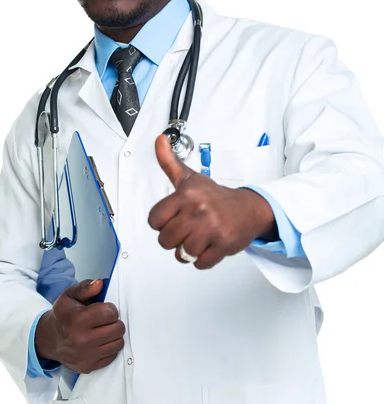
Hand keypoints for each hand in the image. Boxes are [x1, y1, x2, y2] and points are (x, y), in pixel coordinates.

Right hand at [35, 279, 124, 373]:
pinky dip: (109, 348)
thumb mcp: (70, 296)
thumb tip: (100, 283)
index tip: (103, 309)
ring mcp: (85, 356)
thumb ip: (86, 288)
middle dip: (114, 322)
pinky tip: (100, 342)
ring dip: (114, 335)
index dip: (110, 309)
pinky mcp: (88, 367)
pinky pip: (112, 356)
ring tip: (103, 331)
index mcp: (78, 319)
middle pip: (118, 329)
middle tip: (105, 320)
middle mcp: (82, 340)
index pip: (111, 313)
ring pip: (118, 343)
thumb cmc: (63, 315)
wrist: (49, 339)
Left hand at [148, 134, 277, 268]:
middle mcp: (198, 211)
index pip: (154, 220)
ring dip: (188, 250)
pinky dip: (203, 259)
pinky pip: (200, 263)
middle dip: (174, 239)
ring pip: (182, 254)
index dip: (161, 223)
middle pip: (165, 240)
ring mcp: (211, 229)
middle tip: (187, 229)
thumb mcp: (189, 178)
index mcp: (187, 195)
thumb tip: (159, 139)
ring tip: (199, 237)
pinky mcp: (223, 245)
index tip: (172, 218)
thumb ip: (169, 161)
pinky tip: (209, 245)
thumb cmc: (215, 197)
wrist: (249, 209)